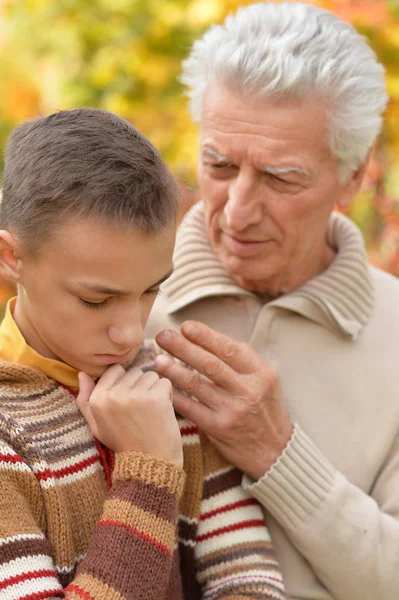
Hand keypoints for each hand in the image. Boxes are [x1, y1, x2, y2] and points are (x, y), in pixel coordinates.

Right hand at [76, 365, 182, 467]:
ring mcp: (135, 396)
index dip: (126, 383)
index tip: (128, 402)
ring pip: (151, 375)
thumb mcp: (97, 425)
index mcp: (98, 400)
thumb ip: (85, 399)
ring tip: (151, 412)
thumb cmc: (123, 443)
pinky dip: (167, 396)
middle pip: (134, 372)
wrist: (149, 464)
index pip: (115, 370)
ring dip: (154, 390)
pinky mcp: (156, 398)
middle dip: (141, 387)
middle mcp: (114, 395)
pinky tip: (162, 412)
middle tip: (141, 411)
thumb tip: (82, 374)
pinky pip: (165, 383)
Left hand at [155, 321, 292, 479]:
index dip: (205, 336)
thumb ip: (242, 360)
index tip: (185, 326)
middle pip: (209, 363)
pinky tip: (161, 386)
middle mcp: (247, 389)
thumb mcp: (266, 379)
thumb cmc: (266, 407)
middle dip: (183, 347)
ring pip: (196, 384)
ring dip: (173, 370)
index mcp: (260, 372)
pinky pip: (190, 407)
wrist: (275, 450)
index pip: (229, 348)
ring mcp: (232, 410)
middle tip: (162, 335)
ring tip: (157, 359)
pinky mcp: (218, 428)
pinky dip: (174, 395)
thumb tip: (206, 338)